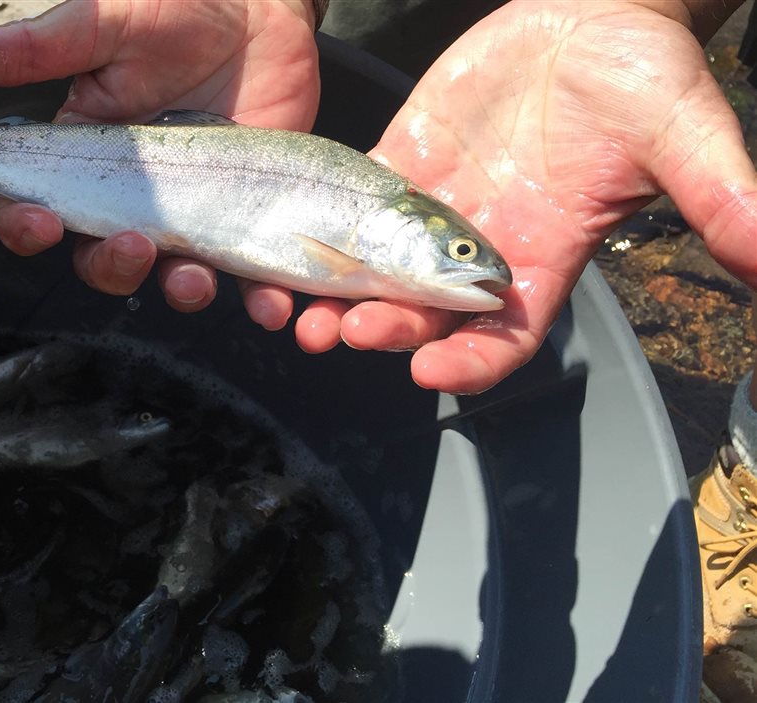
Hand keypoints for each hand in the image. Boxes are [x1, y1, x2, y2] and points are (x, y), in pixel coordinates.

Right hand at [0, 0, 320, 323]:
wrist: (265, 8)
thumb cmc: (177, 7)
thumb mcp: (103, 20)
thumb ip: (35, 48)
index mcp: (83, 155)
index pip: (33, 208)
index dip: (24, 226)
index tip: (38, 222)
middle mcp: (129, 196)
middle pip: (97, 257)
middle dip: (108, 265)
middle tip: (133, 244)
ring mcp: (187, 213)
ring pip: (166, 276)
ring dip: (175, 290)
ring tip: (192, 278)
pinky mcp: (244, 220)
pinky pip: (246, 274)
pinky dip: (256, 298)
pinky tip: (269, 305)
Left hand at [299, 0, 756, 391]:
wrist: (592, 13)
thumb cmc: (645, 73)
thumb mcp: (685, 134)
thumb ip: (721, 197)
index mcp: (546, 254)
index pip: (507, 333)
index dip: (472, 361)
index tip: (432, 372)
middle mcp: (483, 244)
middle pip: (428, 311)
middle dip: (389, 328)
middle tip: (349, 331)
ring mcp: (437, 207)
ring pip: (380, 269)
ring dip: (341, 296)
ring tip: (301, 315)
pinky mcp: (403, 164)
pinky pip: (354, 205)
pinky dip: (322, 230)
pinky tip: (287, 245)